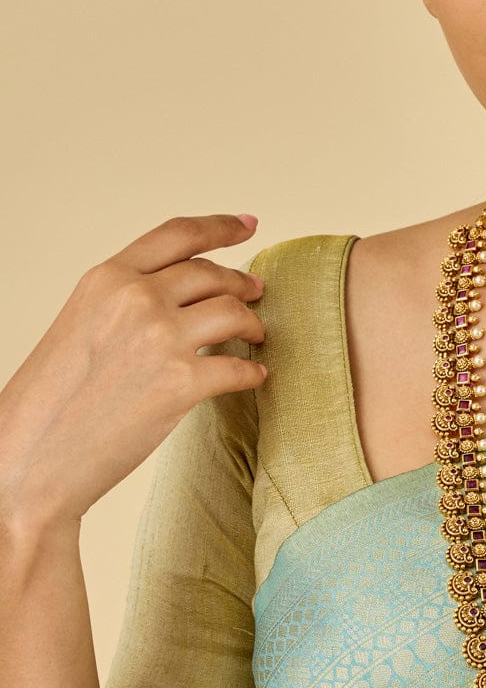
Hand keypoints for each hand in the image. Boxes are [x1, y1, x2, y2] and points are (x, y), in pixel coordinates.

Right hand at [0, 214, 266, 531]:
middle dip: (242, 283)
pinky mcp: (181, 382)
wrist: (28, 463)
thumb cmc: (51, 402)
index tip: (249, 224)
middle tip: (257, 292)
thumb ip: (126, 301)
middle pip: (214, 274)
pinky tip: (254, 377)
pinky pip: (240, 367)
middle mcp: (135, 298)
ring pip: (234, 313)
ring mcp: (160, 338)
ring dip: (253, 325)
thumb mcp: (81, 325)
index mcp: (106, 279)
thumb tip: (185, 294)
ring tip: (255, 336)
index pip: (178, 235)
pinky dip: (253, 373)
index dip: (221, 226)